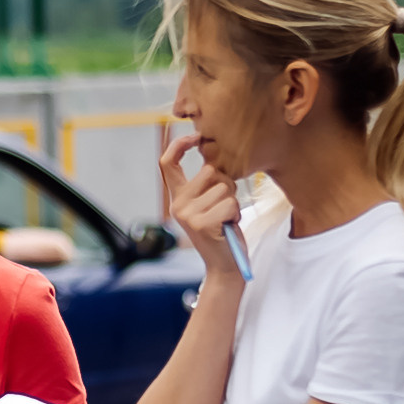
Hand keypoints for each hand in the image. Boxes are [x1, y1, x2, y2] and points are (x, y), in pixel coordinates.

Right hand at [159, 134, 243, 279]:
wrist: (225, 267)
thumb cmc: (223, 232)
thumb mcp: (210, 205)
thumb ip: (207, 184)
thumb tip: (215, 155)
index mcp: (177, 198)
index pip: (167, 163)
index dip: (179, 144)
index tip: (195, 137)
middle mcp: (177, 205)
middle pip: (209, 171)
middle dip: (226, 185)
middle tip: (224, 207)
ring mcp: (187, 215)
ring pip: (224, 187)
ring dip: (233, 202)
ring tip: (226, 220)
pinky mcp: (201, 224)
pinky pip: (230, 204)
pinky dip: (236, 214)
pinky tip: (228, 227)